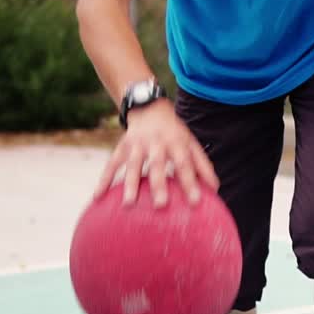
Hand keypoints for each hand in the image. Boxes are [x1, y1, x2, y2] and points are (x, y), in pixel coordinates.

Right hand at [97, 99, 218, 207]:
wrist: (149, 107)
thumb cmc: (174, 132)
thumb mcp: (191, 143)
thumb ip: (202, 165)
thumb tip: (215, 189)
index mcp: (176, 143)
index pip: (185, 164)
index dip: (191, 182)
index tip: (196, 202)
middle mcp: (156, 143)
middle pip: (157, 165)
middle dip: (159, 184)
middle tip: (161, 205)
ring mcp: (137, 145)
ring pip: (132, 165)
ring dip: (130, 184)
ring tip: (128, 204)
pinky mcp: (122, 147)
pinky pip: (111, 164)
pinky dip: (104, 180)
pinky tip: (98, 198)